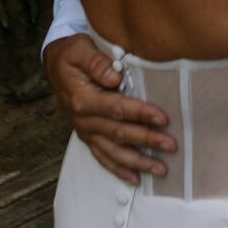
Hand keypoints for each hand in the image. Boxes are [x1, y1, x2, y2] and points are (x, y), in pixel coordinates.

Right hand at [43, 34, 175, 184]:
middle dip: (147, 140)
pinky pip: (103, 157)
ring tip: (161, 169)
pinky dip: (119, 169)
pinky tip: (136, 179)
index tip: (163, 118)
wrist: (55, 64)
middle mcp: (84, 120)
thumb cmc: (72, 53)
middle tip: (171, 145)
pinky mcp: (88, 136)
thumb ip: (97, 62)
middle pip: (120, 133)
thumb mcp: (80, 49)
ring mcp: (85, 131)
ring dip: (138, 162)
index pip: (117, 109)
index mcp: (83, 99)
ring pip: (114, 152)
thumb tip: (115, 76)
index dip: (141, 114)